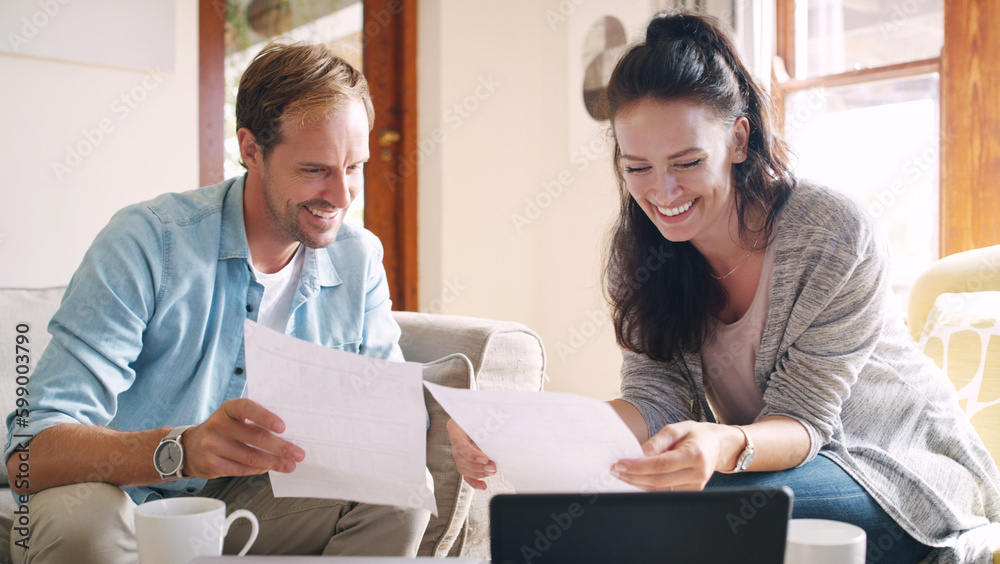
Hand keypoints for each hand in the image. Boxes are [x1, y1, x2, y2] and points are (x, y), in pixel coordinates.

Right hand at [181, 399, 304, 478]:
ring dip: (274, 462)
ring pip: (251, 457)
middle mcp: (218, 425)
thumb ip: (254, 421)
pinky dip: (259, 469)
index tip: (283, 427)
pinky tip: (269, 467)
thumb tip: (288, 434)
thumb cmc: (223, 430)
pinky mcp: (211, 465)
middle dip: (281, 447)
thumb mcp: (233, 418)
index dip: (265, 417)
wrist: (189, 447)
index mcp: (227, 409)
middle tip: (298, 453)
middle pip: (255, 437)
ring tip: (289, 465)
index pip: (247, 408)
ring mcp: (212, 446)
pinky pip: (242, 469)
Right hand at [446, 418, 495, 489]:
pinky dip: (474, 482)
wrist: (472, 415)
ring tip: (492, 471)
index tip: (485, 458)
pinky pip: (466, 475)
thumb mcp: (479, 412)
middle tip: (493, 467)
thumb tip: (500, 421)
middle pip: (461, 459)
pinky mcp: (463, 461)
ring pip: (463, 468)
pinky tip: (484, 486)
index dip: (472, 454)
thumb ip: (487, 417)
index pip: (460, 444)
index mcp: (455, 428)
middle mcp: (454, 442)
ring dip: (479, 473)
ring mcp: (457, 453)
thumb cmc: (476, 412)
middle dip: (478, 466)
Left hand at [611, 421, 732, 490]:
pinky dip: (648, 486)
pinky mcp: (692, 492)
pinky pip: (665, 492)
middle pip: (658, 481)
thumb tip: (639, 454)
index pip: (661, 465)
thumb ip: (657, 442)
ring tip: (621, 474)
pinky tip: (635, 478)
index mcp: (694, 455)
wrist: (718, 446)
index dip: (638, 467)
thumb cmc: (696, 435)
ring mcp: (696, 486)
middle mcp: (697, 474)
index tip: (620, 464)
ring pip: (660, 490)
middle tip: (615, 470)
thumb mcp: (677, 429)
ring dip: (637, 483)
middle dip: (633, 476)